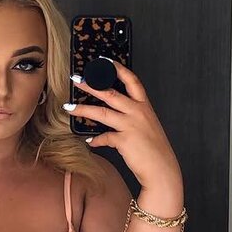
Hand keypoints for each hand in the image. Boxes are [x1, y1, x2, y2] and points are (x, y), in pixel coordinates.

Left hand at [64, 59, 181, 189]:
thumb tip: (114, 113)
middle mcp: (138, 113)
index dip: (118, 69)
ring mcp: (131, 126)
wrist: (162, 170)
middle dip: (91, 85)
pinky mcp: (124, 140)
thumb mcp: (147, 125)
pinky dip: (96, 140)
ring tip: (69, 107)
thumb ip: (132, 116)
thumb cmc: (155, 149)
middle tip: (77, 80)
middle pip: (111, 93)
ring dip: (83, 109)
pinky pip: (104, 137)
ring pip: (102, 112)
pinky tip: (90, 141)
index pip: (132, 81)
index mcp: (144, 106)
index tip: (105, 61)